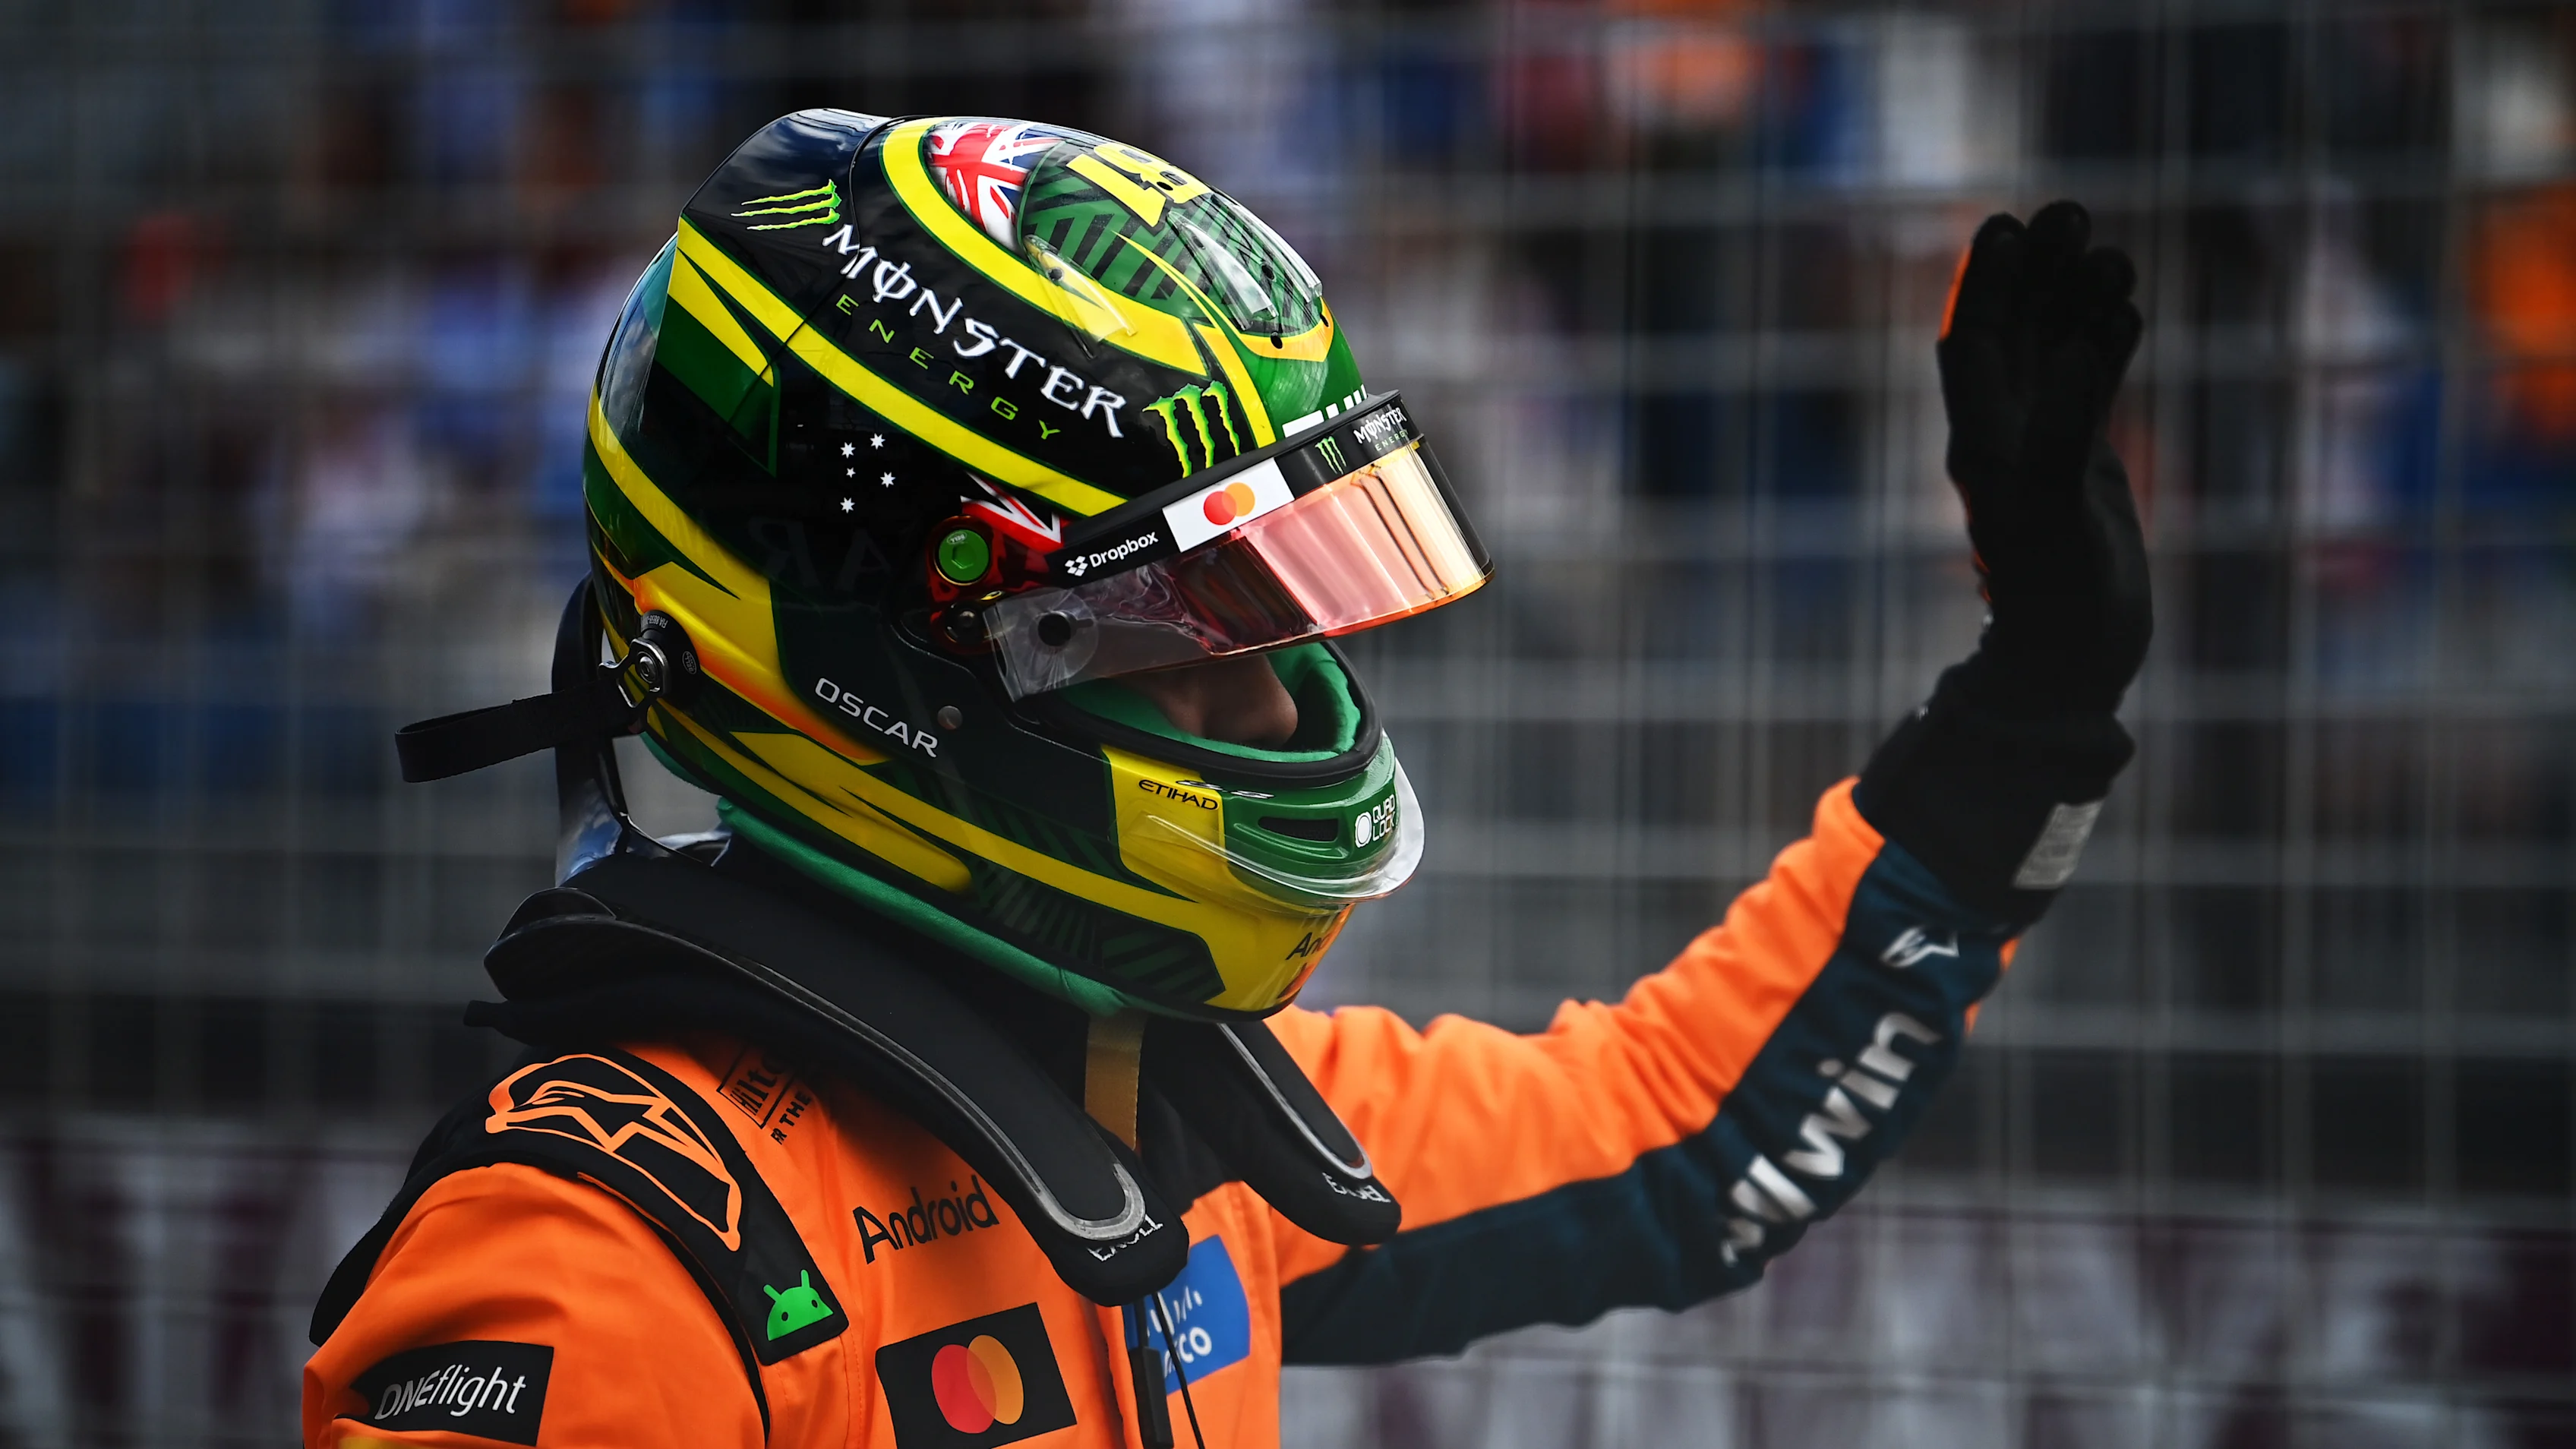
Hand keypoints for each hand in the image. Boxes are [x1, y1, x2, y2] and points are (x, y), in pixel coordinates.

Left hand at [1937, 200, 2149, 716]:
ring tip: (2109, 249)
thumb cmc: (2051, 591)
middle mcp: (2003, 434)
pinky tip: (2127, 307)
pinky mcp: (2084, 463)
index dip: (1985, 281)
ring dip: (2074, 299)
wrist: (2071, 658)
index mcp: (1978, 439)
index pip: (1969, 339)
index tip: (2006, 223)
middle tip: (2070, 211)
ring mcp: (2044, 444)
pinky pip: (2090, 385)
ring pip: (2054, 351)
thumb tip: (2078, 345)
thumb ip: (2063, 423)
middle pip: (2012, 330)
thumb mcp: (2052, 505)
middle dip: (2035, 272)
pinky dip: (2105, 345)